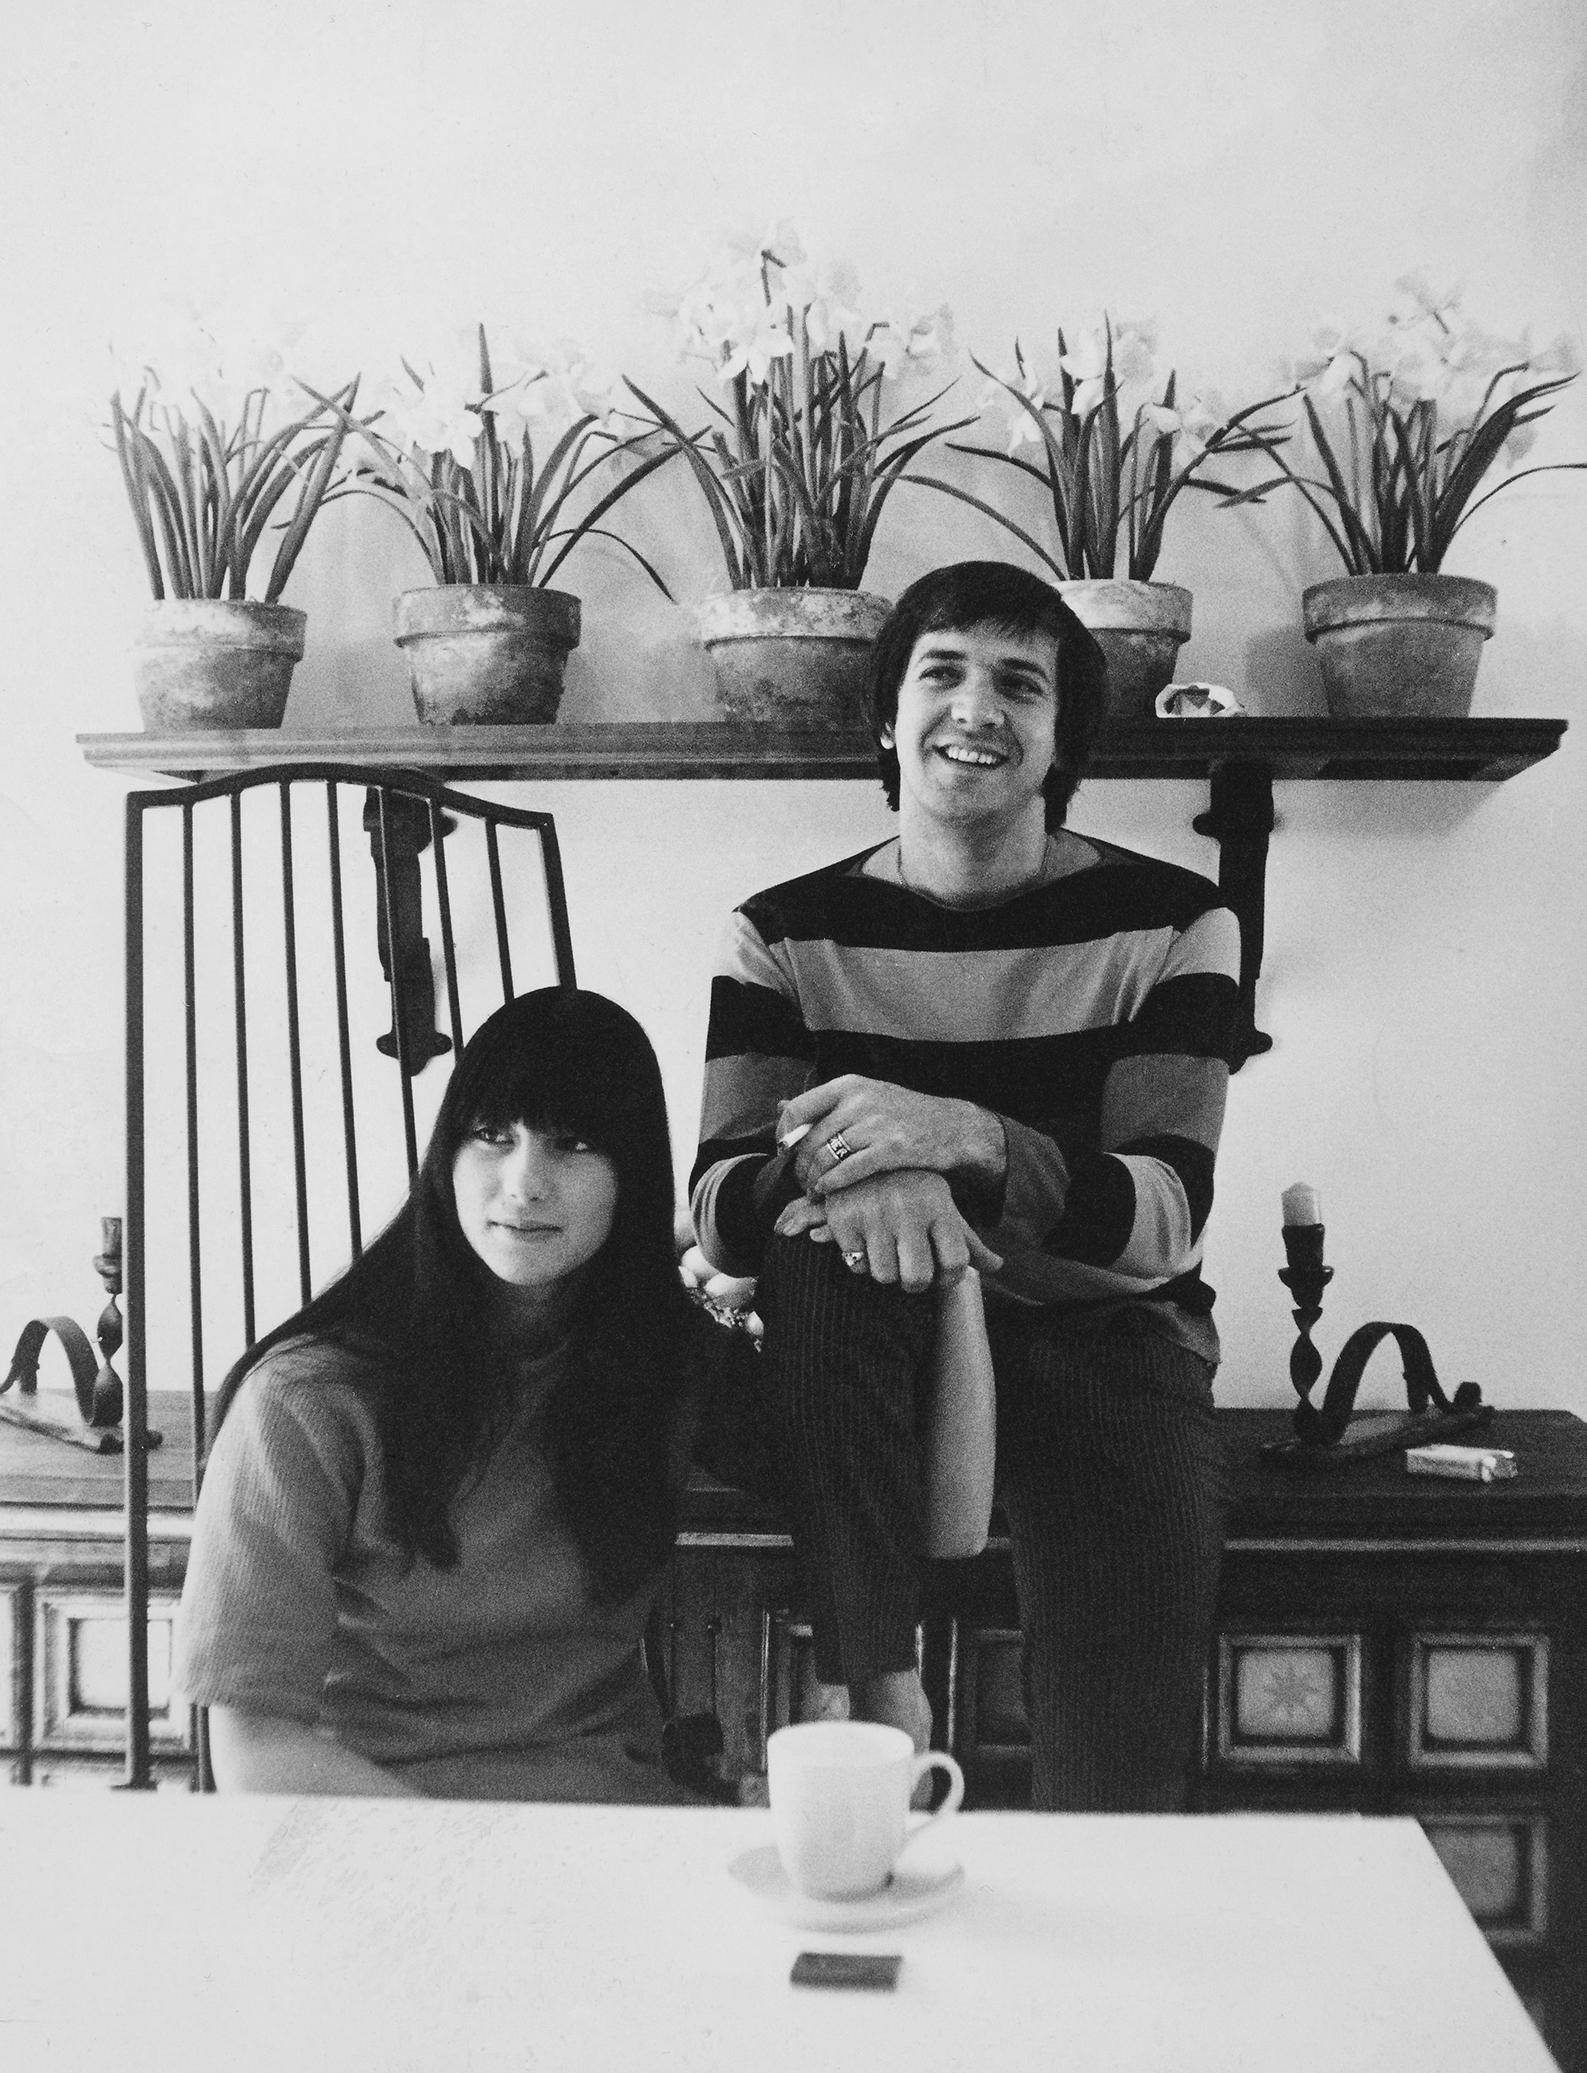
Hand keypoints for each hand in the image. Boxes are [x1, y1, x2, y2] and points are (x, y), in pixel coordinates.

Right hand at [775, 1171, 1001, 1294]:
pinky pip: (854, 1264)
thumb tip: (998, 1266)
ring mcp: (873, 1214)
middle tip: (910, 1271)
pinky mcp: (843, 1220)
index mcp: (938, 1205)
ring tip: (886, 1250)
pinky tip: (863, 1239)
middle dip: (914, 1283)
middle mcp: (907, 1209)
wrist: (860, 1152)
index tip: (940, 1276)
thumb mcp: (941, 1205)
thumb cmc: (911, 1188)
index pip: (955, 1263)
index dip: (949, 1280)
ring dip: (885, 1271)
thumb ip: (967, 1240)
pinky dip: (858, 1259)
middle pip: (917, 1279)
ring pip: (883, 1276)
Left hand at [779, 1076, 1005, 1198]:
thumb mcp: (865, 1096)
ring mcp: (876, 1124)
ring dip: (813, 1179)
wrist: (952, 1127)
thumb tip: (780, 1107)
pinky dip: (832, 1185)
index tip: (784, 1152)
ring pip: (826, 1157)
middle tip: (799, 1180)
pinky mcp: (891, 1149)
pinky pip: (847, 1171)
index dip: (784, 1134)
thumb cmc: (904, 1114)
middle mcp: (859, 1100)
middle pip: (810, 1139)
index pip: (798, 1108)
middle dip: (799, 1165)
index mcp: (849, 1085)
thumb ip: (826, 1104)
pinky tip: (828, 1192)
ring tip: (813, 1189)